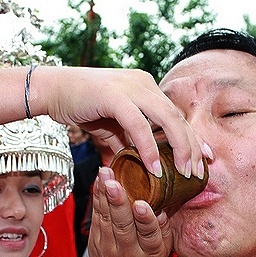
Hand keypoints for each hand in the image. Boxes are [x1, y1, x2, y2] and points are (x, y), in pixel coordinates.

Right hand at [33, 66, 210, 178]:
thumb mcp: (111, 125)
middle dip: (192, 146)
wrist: (51, 89)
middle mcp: (144, 83)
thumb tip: (139, 162)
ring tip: (183, 172)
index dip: (192, 137)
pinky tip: (153, 168)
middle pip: (177, 117)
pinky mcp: (115, 96)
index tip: (204, 158)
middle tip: (198, 171)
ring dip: (178, 148)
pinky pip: (139, 125)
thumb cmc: (80, 105)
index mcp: (146, 87)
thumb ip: (127, 139)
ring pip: (166, 119)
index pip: (176, 115)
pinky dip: (148, 148)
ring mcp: (131, 87)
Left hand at [88, 167, 172, 256]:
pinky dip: (97, 196)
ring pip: (106, 218)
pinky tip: (99, 181)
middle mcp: (128, 252)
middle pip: (123, 225)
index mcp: (151, 253)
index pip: (149, 235)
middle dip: (118, 203)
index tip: (141, 204)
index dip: (145, 219)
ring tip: (105, 175)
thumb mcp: (163, 248)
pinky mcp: (96, 240)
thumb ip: (164, 229)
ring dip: (104, 194)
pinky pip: (96, 214)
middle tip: (114, 184)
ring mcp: (109, 247)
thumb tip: (161, 210)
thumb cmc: (144, 256)